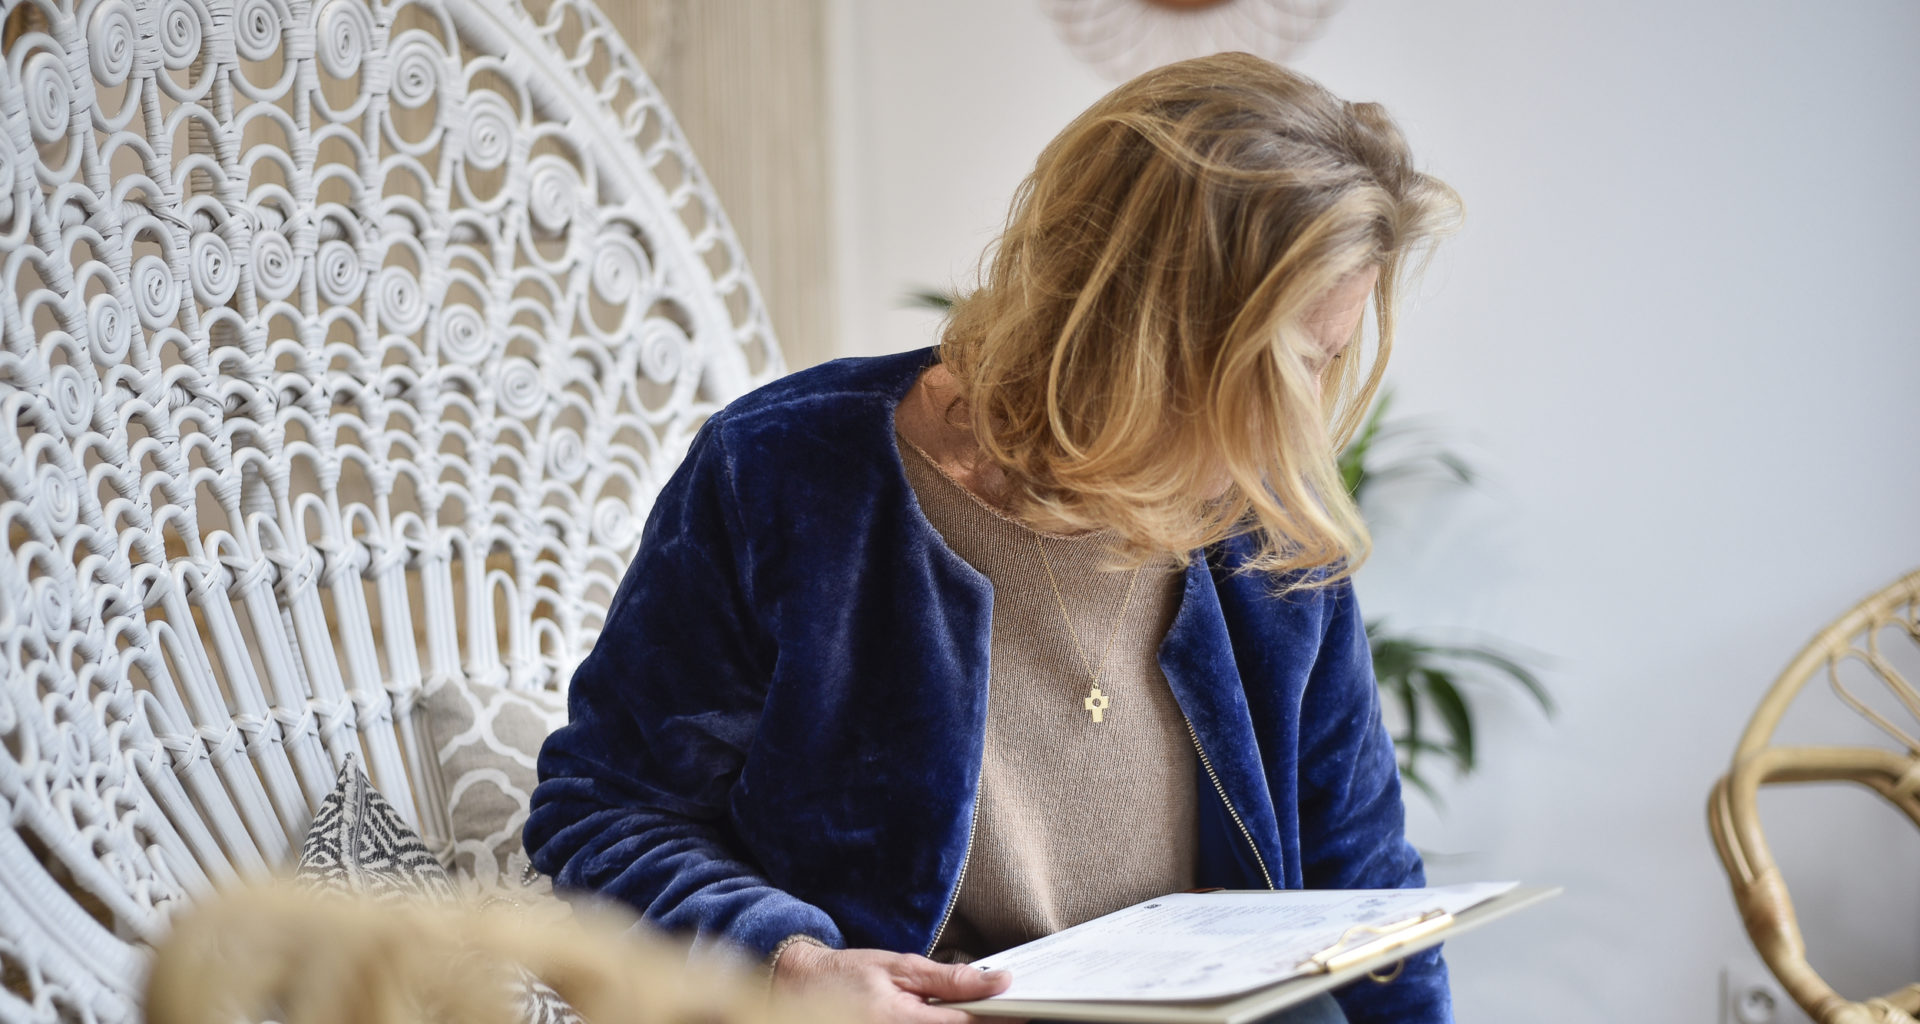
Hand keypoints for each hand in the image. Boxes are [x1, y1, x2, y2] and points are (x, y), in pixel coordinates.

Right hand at [771, 942, 1018, 1023]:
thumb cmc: (848, 975)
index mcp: (902, 1020)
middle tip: (1010, 1012)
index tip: (1026, 1009)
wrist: (800, 991)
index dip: (1001, 1017)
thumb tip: (994, 981)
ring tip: (980, 1013)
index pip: (966, 1023)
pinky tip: (951, 1018)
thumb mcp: (900, 967)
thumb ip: (948, 979)